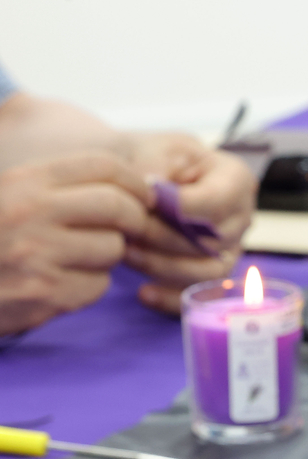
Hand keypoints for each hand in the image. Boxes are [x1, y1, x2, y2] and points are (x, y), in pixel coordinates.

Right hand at [0, 152, 153, 334]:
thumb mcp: (9, 193)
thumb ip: (59, 186)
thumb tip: (133, 184)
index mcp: (24, 180)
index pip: (103, 165)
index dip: (134, 180)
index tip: (143, 194)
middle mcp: (32, 212)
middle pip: (118, 207)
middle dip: (134, 219)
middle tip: (131, 227)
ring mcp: (39, 254)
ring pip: (112, 248)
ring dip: (106, 255)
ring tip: (79, 257)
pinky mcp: (46, 293)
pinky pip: (97, 285)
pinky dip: (88, 286)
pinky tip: (61, 283)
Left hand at [124, 133, 256, 313]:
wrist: (143, 176)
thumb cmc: (152, 159)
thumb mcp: (154, 149)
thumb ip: (155, 167)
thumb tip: (152, 194)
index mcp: (236, 180)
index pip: (213, 203)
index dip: (174, 208)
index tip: (137, 202)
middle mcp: (242, 218)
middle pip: (211, 240)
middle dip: (162, 238)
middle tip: (123, 229)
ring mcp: (231, 248)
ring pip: (206, 271)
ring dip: (163, 266)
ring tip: (126, 253)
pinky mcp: (213, 272)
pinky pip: (200, 294)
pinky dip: (171, 298)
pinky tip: (143, 293)